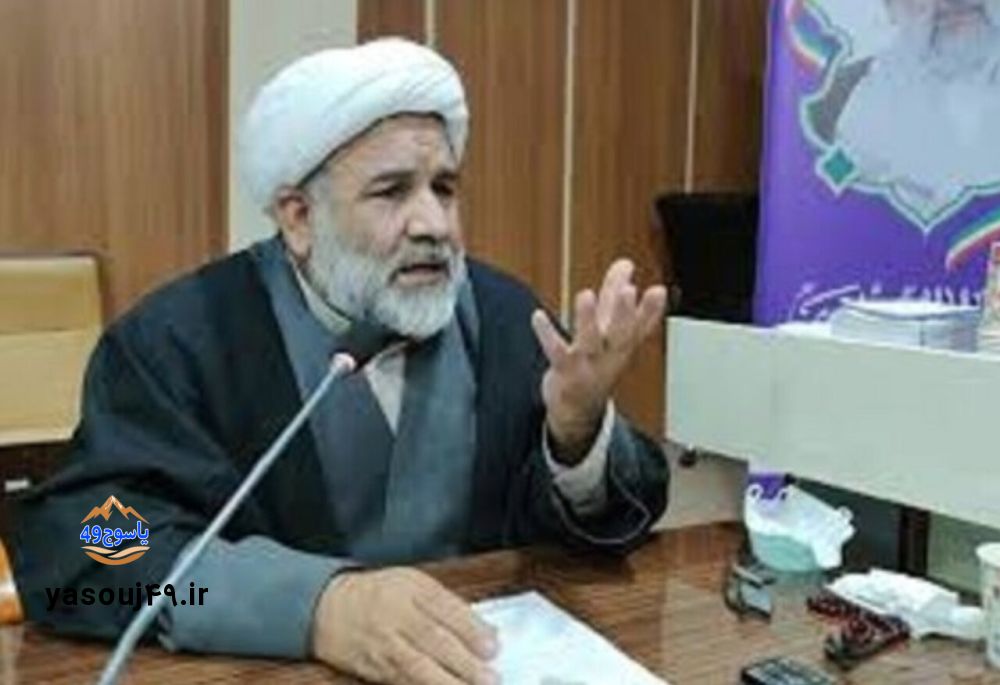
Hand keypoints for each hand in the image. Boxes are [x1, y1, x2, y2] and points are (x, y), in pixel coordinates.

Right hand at [312, 567, 499, 684]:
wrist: (326, 607)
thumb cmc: (377, 593)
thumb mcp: (412, 583)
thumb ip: (446, 604)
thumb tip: (482, 630)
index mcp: (409, 588)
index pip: (443, 607)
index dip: (470, 629)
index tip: (493, 645)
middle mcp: (394, 615)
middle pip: (432, 639)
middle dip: (463, 661)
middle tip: (490, 677)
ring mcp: (382, 644)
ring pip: (417, 667)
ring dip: (447, 682)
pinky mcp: (373, 668)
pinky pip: (401, 681)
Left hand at [531, 259, 666, 462]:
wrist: (578, 410)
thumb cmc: (596, 362)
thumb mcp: (609, 328)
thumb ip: (615, 293)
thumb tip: (626, 263)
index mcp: (623, 344)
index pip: (641, 326)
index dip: (651, 309)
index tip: (657, 290)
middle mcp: (609, 355)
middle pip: (621, 334)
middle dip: (624, 313)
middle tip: (628, 291)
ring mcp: (587, 365)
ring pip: (590, 342)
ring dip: (588, 320)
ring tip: (586, 295)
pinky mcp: (564, 371)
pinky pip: (556, 352)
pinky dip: (547, 334)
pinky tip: (538, 317)